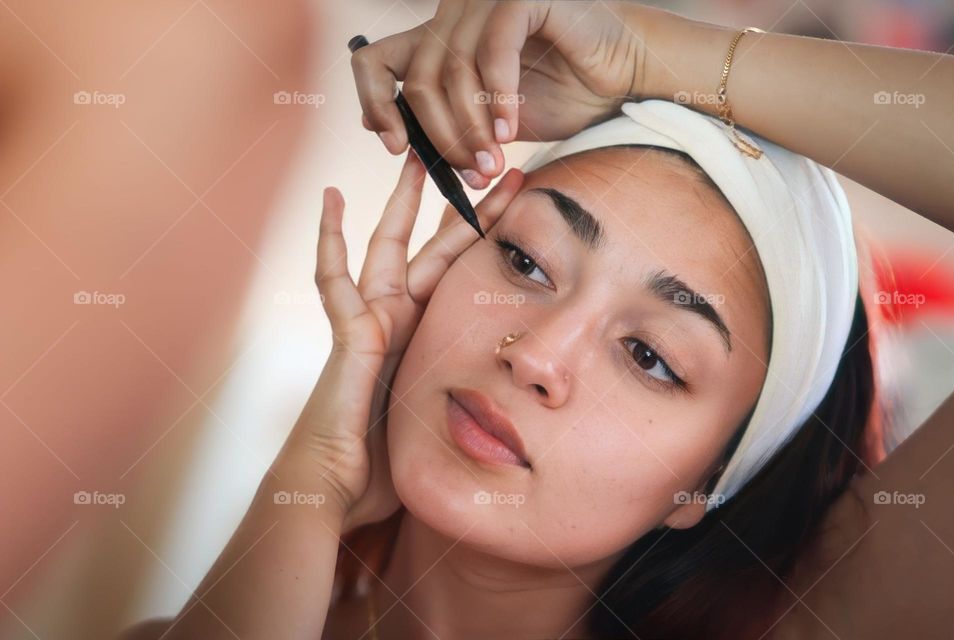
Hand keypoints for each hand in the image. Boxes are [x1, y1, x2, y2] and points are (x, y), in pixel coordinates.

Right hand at [278, 149, 523, 525]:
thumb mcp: (442, 414)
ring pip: (390, 246)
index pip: (460, 272)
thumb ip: (465, 392)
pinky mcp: (348, 331)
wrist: (339, 488)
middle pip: (432, 247)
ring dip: (403, 201)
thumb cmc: (384, 462)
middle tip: (480, 161)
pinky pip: (336, 277)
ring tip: (415, 155)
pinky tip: (333, 198)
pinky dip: (332, 238)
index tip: (514, 204)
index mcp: (425, 334)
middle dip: (458, 205)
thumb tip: (515, 397)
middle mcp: (398, 320)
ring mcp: (370, 320)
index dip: (484, 236)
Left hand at [350, 0, 669, 187]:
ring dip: (471, 128)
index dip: (374, 105)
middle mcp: (452, 15)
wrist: (621, 79)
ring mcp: (483, 2)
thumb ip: (440, 120)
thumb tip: (386, 132)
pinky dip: (499, 98)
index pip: (372, 62)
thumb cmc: (559, 97)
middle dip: (441, 137)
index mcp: (435, 39)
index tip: (396, 147)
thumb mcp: (486, 121)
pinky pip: (493, 51)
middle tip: (472, 173)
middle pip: (415, 79)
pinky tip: (512, 131)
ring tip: (493, 162)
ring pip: (451, 71)